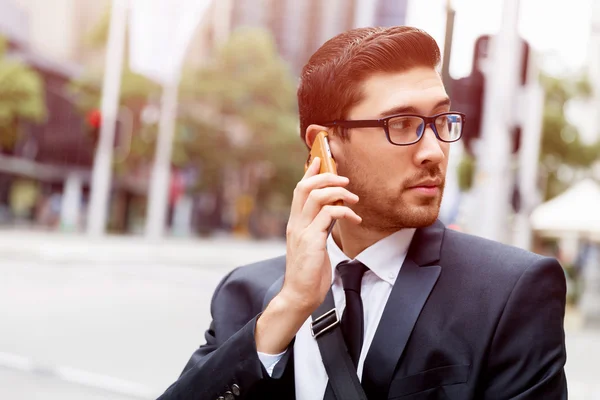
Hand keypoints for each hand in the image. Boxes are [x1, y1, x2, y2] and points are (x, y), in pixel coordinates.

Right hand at [256, 157, 360, 353]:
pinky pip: (329, 214)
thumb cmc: (309, 272)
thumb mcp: (314, 244)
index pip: (299, 190)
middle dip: (326, 176)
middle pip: (305, 187)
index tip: (321, 159)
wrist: (300, 295)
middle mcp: (295, 223)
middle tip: (344, 179)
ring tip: (353, 199)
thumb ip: (319, 227)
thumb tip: (332, 213)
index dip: (310, 172)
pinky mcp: (312, 240)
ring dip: (338, 192)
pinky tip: (354, 219)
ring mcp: (302, 231)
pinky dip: (344, 211)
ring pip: (316, 196)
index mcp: (295, 223)